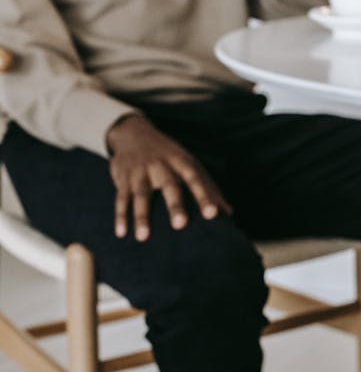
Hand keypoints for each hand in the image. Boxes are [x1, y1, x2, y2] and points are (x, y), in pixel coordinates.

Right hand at [106, 115, 231, 240]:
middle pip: (169, 186)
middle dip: (175, 205)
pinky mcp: (123, 178)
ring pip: (141, 194)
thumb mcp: (190, 165)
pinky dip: (120, 216)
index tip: (213, 214)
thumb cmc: (170, 156)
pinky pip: (121, 198)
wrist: (134, 134)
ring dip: (141, 216)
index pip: (196, 179)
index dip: (205, 196)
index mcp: (182, 162)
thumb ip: (209, 188)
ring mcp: (141, 172)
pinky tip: (121, 233)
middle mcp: (161, 166)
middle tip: (181, 225)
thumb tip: (229, 213)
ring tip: (143, 238)